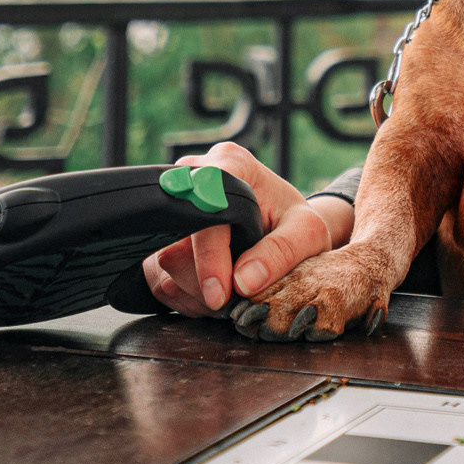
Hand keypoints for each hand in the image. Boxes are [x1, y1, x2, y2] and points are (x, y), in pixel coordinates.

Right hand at [139, 141, 354, 317]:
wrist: (282, 223)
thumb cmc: (294, 222)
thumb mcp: (307, 232)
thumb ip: (282, 252)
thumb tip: (244, 281)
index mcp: (230, 165)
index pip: (203, 214)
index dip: (210, 259)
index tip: (221, 295)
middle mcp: (192, 177)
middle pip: (174, 246)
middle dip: (205, 285)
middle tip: (235, 298)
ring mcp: (171, 205)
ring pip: (160, 266)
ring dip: (195, 295)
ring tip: (227, 294)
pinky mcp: (160, 232)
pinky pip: (155, 277)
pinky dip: (184, 297)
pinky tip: (210, 291)